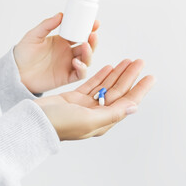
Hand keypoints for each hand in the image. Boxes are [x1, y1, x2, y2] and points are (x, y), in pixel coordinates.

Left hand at [14, 12, 98, 93]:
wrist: (16, 72)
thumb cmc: (23, 54)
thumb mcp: (34, 36)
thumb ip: (47, 25)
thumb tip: (60, 15)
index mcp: (62, 41)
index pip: (80, 34)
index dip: (89, 29)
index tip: (95, 23)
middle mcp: (67, 53)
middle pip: (87, 46)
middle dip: (93, 41)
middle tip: (93, 35)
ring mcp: (68, 65)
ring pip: (86, 59)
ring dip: (89, 53)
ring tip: (85, 46)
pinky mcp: (66, 77)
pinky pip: (80, 74)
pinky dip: (82, 68)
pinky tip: (76, 62)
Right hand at [34, 59, 154, 140]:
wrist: (34, 121)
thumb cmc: (59, 124)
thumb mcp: (89, 119)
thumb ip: (112, 113)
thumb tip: (133, 107)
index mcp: (102, 121)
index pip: (126, 103)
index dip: (140, 89)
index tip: (150, 77)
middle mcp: (96, 114)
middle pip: (118, 91)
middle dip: (129, 76)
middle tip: (139, 62)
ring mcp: (85, 105)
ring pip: (106, 86)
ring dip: (117, 73)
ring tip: (127, 61)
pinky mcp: (74, 98)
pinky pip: (92, 85)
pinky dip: (101, 75)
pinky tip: (109, 67)